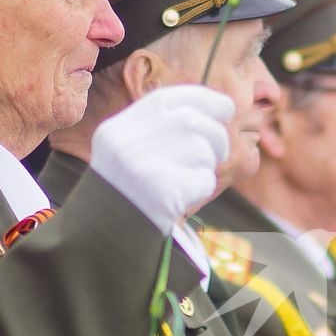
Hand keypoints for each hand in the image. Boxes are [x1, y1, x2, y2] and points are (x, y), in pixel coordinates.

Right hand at [88, 84, 232, 231]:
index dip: (204, 99)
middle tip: (219, 153)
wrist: (108, 237)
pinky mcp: (161, 193)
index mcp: (118, 129)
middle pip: (192, 121)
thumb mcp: (133, 152)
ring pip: (202, 150)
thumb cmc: (132, 192)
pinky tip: (184, 198)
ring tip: (188, 180)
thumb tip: (223, 106)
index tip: (226, 107)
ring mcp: (142, 168)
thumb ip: (164, 128)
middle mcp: (126, 144)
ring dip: (207, 165)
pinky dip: (203, 189)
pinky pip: (203, 180)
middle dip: (217, 136)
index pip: (167, 99)